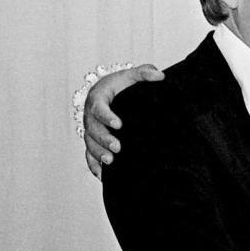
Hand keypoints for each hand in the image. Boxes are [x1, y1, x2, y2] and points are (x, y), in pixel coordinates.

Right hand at [84, 63, 163, 178]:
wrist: (108, 94)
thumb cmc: (121, 86)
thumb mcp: (131, 76)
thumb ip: (144, 73)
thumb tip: (160, 76)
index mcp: (97, 98)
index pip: (98, 108)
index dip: (107, 116)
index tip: (119, 124)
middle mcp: (90, 116)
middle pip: (93, 129)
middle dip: (104, 139)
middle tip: (117, 148)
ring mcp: (90, 130)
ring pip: (89, 144)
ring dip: (98, 153)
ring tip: (111, 161)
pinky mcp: (93, 142)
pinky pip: (89, 155)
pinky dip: (95, 166)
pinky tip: (103, 176)